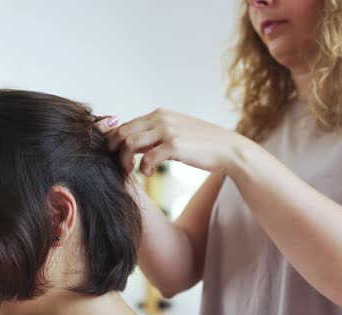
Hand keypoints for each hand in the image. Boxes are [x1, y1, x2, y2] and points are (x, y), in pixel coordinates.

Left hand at [94, 109, 244, 175]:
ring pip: (129, 143)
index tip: (114, 155)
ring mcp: (167, 130)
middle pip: (122, 131)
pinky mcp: (174, 145)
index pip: (126, 123)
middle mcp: (161, 118)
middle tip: (120, 166)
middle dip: (114, 150)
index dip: (114, 140)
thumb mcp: (176, 132)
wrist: (228, 149)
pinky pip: (147, 158)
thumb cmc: (202, 144)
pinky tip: (149, 173)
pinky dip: (143, 168)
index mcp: (160, 114)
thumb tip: (131, 145)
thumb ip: (154, 135)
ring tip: (130, 170)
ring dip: (124, 160)